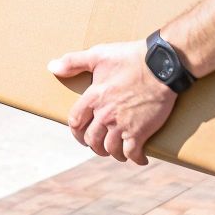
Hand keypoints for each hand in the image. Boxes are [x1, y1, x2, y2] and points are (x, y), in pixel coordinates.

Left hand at [48, 40, 176, 164]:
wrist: (162, 65)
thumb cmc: (130, 57)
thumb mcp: (99, 55)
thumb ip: (73, 61)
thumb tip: (52, 67)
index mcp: (93, 97)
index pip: (75, 122)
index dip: (76, 131)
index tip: (81, 133)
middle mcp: (104, 114)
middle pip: (91, 139)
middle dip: (94, 145)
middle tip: (99, 146)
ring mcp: (121, 125)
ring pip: (109, 149)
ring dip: (112, 153)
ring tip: (118, 152)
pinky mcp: (139, 132)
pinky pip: (132, 153)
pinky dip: (135, 159)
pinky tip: (139, 158)